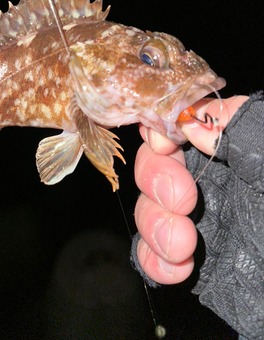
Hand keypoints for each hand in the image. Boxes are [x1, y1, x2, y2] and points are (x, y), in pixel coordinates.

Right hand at [134, 96, 247, 284]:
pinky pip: (149, 252)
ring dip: (154, 223)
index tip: (166, 145)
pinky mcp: (190, 259)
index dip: (161, 128)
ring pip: (147, 208)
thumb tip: (193, 123)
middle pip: (153, 163)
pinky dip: (152, 259)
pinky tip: (177, 268)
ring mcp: (197, 220)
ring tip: (183, 245)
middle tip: (183, 200)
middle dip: (156, 178)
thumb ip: (243, 126)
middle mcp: (210, 179)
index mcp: (232, 146)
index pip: (177, 123)